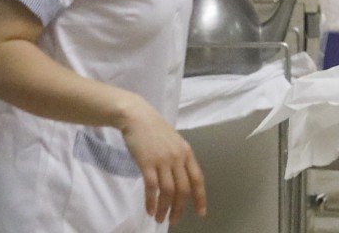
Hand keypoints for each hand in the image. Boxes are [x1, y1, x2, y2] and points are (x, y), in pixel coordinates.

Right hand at [120, 98, 206, 224]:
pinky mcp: (147, 163)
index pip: (197, 179)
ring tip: (160, 219)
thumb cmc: (154, 129)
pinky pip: (152, 188)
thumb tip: (181, 179)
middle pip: (183, 189)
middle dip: (179, 208)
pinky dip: (151, 202)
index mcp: (187, 152)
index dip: (200, 197)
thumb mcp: (174, 142)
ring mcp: (163, 160)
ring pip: (168, 191)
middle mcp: (177, 157)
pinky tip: (150, 210)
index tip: (201, 213)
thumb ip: (179, 158)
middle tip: (173, 220)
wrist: (137, 117)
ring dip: (164, 208)